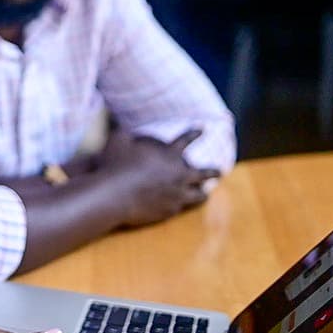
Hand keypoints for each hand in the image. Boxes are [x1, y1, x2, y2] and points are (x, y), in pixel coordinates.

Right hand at [98, 128, 218, 226]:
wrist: (113, 196)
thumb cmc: (114, 165)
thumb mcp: (117, 141)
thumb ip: (122, 130)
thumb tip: (117, 121)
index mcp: (169, 154)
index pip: (186, 139)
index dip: (194, 133)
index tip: (202, 129)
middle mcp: (179, 175)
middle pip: (203, 173)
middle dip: (212, 171)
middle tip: (219, 170)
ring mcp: (176, 195)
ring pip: (197, 195)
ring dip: (202, 193)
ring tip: (205, 194)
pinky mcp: (168, 212)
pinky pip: (180, 208)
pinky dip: (181, 205)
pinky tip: (180, 206)